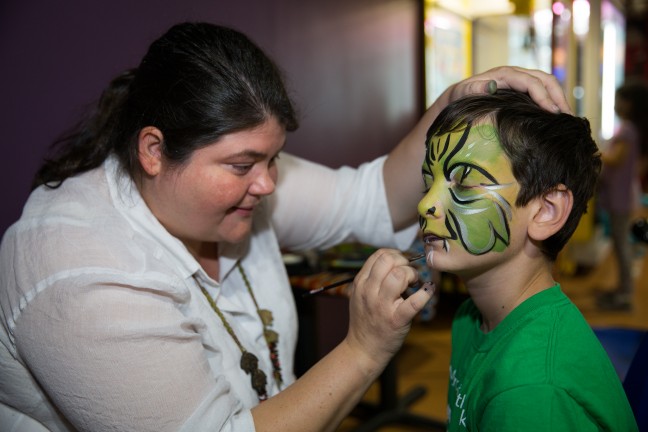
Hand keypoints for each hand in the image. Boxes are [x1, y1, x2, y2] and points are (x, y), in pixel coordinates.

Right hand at [344, 249, 433, 369]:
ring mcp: (382, 306)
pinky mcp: (396, 320)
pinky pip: (415, 302)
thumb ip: (372, 278)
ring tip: (414, 283)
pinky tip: (428, 289)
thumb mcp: (360, 295)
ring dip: (412, 275)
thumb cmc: (365, 320)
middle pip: (388, 260)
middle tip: (409, 274)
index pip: (379, 255)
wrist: (363, 350)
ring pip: (399, 275)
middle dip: (404, 262)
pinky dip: (426, 293)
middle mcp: (369, 291)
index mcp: (361, 283)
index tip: (402, 265)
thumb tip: (395, 261)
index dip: (395, 255)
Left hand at [443, 66, 570, 113]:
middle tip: (567, 116)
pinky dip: (552, 101)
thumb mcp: (464, 92)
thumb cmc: (461, 96)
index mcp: (504, 74)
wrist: (458, 95)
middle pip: (544, 80)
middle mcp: (515, 74)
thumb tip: (490, 86)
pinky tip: (557, 116)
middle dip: (557, 96)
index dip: (543, 96)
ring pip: (547, 84)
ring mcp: (520, 80)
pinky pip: (542, 91)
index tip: (552, 112)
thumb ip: (475, 88)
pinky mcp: (521, 89)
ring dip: (558, 98)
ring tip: (567, 117)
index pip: (531, 82)